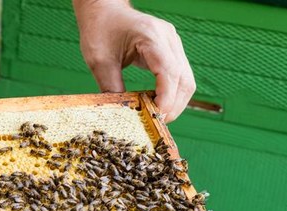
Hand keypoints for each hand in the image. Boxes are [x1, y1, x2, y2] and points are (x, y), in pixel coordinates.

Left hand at [73, 0, 195, 122]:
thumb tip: (122, 115)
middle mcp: (168, 38)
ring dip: (176, 102)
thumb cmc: (100, 30)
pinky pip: (180, 76)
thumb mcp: (99, 61)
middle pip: (184, 79)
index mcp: (150, 36)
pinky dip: (172, 93)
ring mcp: (172, 43)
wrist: (104, 10)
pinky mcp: (171, 50)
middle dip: (174, 105)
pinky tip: (158, 104)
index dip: (166, 98)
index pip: (169, 72)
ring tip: (157, 116)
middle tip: (157, 123)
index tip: (156, 117)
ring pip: (186, 80)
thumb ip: (110, 87)